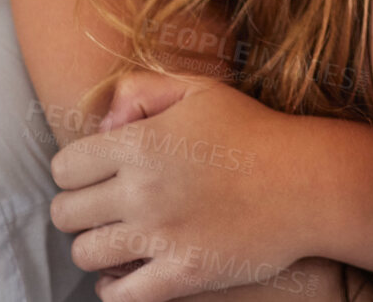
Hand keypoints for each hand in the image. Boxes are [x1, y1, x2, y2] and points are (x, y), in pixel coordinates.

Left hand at [50, 71, 316, 301]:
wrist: (309, 183)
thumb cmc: (253, 131)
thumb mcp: (197, 91)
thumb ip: (139, 91)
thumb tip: (102, 127)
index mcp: (139, 143)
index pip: (63, 169)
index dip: (74, 173)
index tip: (94, 176)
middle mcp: (142, 190)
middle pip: (66, 214)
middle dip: (78, 210)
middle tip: (101, 209)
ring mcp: (162, 236)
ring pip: (86, 255)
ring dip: (95, 248)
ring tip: (115, 239)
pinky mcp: (183, 275)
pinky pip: (120, 295)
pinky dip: (114, 288)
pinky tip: (126, 273)